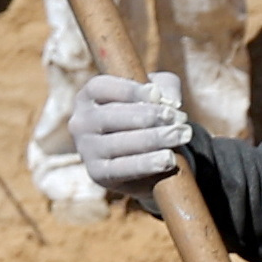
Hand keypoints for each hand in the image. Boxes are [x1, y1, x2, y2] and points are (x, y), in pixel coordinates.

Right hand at [69, 68, 193, 202]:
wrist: (146, 161)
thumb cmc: (148, 118)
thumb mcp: (158, 95)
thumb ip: (166, 87)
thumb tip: (172, 101)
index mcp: (88, 97)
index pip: (102, 88)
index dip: (130, 90)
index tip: (157, 95)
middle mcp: (80, 122)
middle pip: (112, 116)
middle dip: (149, 116)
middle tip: (179, 119)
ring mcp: (86, 150)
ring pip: (119, 143)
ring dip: (154, 139)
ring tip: (181, 136)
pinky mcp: (97, 174)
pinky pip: (122, 169)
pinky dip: (147, 164)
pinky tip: (169, 159)